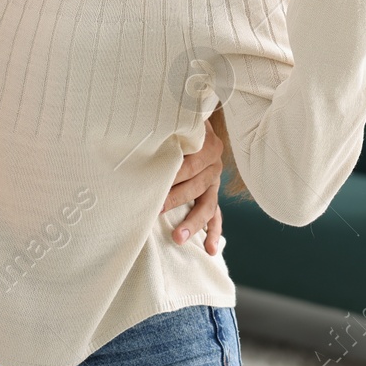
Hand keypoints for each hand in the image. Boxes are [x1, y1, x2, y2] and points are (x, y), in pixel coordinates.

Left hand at [164, 116, 224, 254]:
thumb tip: (149, 124)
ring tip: (178, 238)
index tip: (155, 185)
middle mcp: (214, 164)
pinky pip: (217, 216)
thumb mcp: (177, 116)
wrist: (193, 118)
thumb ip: (171, 122)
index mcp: (208, 145)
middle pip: (195, 186)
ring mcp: (214, 182)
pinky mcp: (212, 195)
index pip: (190, 164)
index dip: (173, 175)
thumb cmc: (178, 118)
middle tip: (157, 209)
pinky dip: (213, 233)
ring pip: (207, 205)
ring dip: (193, 223)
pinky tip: (210, 250)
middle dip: (176, 199)